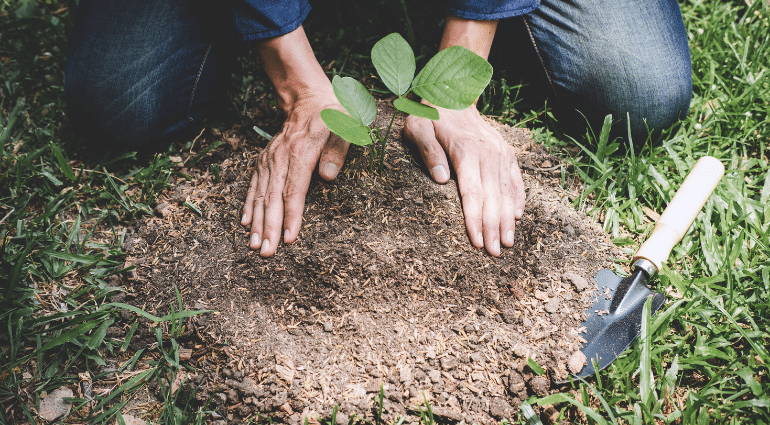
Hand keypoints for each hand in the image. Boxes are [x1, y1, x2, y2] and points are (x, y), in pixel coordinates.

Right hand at [241, 91, 348, 256]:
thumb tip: (328, 177)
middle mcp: (280, 158)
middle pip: (273, 198)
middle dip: (269, 227)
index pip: (294, 190)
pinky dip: (248, 205)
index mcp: (301, 153)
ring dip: (256, 222)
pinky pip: (253, 186)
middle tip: (267, 252)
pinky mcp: (263, 161)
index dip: (291, 216)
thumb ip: (338, 151)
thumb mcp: (345, 128)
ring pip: (260, 195)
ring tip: (254, 245)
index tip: (289, 238)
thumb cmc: (332, 118)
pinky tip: (244, 223)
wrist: (308, 101)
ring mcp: (269, 160)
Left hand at [404, 106, 525, 255]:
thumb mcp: (418, 128)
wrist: (454, 94)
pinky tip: (518, 218)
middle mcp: (488, 153)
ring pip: (507, 192)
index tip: (476, 242)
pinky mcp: (506, 153)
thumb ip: (428, 153)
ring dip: (508, 219)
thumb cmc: (430, 116)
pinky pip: (516, 179)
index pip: (473, 193)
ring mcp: (500, 153)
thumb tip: (441, 180)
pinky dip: (518, 198)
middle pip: (493, 198)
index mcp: (466, 151)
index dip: (475, 220)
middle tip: (494, 252)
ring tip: (508, 243)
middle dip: (494, 227)